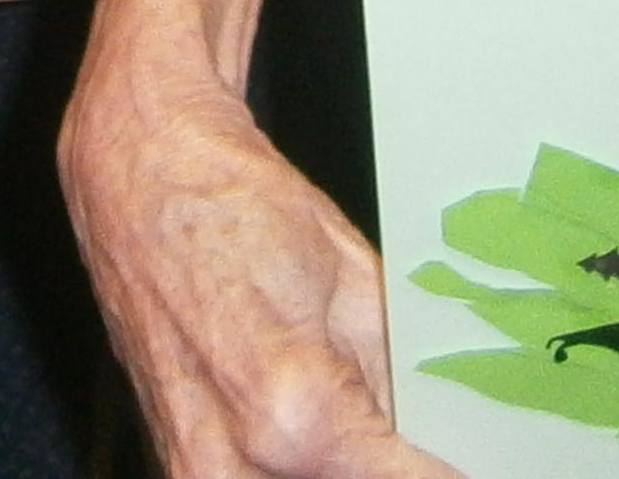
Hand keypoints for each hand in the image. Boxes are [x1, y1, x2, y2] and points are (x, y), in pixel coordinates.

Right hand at [62, 0, 461, 478]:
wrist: (135, 170)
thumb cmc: (232, 202)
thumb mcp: (357, 282)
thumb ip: (402, 375)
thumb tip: (447, 431)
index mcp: (293, 413)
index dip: (449, 470)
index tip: (483, 461)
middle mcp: (232, 460)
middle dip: (393, 465)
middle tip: (425, 436)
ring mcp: (193, 469)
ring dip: (343, 465)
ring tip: (370, 422)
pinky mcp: (172, 462)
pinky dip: (295, 463)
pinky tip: (320, 424)